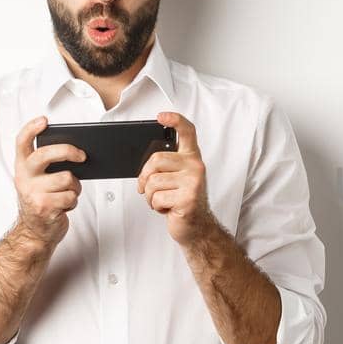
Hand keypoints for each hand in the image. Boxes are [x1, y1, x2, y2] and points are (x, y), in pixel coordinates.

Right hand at [13, 115, 84, 245]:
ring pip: (67, 178)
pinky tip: (64, 206)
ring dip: (74, 187)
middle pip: (47, 154)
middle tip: (82, 156)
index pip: (22, 143)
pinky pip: (71, 196)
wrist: (34, 233)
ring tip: (67, 194)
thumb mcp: (38, 181)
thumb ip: (48, 166)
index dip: (31, 129)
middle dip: (68, 151)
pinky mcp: (44, 207)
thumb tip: (76, 153)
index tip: (44, 121)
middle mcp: (24, 178)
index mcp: (22, 168)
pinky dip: (73, 201)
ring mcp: (33, 193)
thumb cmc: (42, 202)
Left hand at [139, 111, 213, 242]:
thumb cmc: (183, 201)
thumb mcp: (177, 178)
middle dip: (146, 177)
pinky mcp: (188, 198)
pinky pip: (156, 197)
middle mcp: (195, 166)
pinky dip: (156, 206)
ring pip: (153, 181)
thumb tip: (146, 162)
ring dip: (150, 196)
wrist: (196, 226)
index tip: (162, 117)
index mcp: (191, 158)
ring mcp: (194, 181)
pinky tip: (169, 208)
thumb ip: (167, 164)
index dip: (175, 120)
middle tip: (153, 189)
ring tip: (165, 200)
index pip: (187, 132)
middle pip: (156, 159)